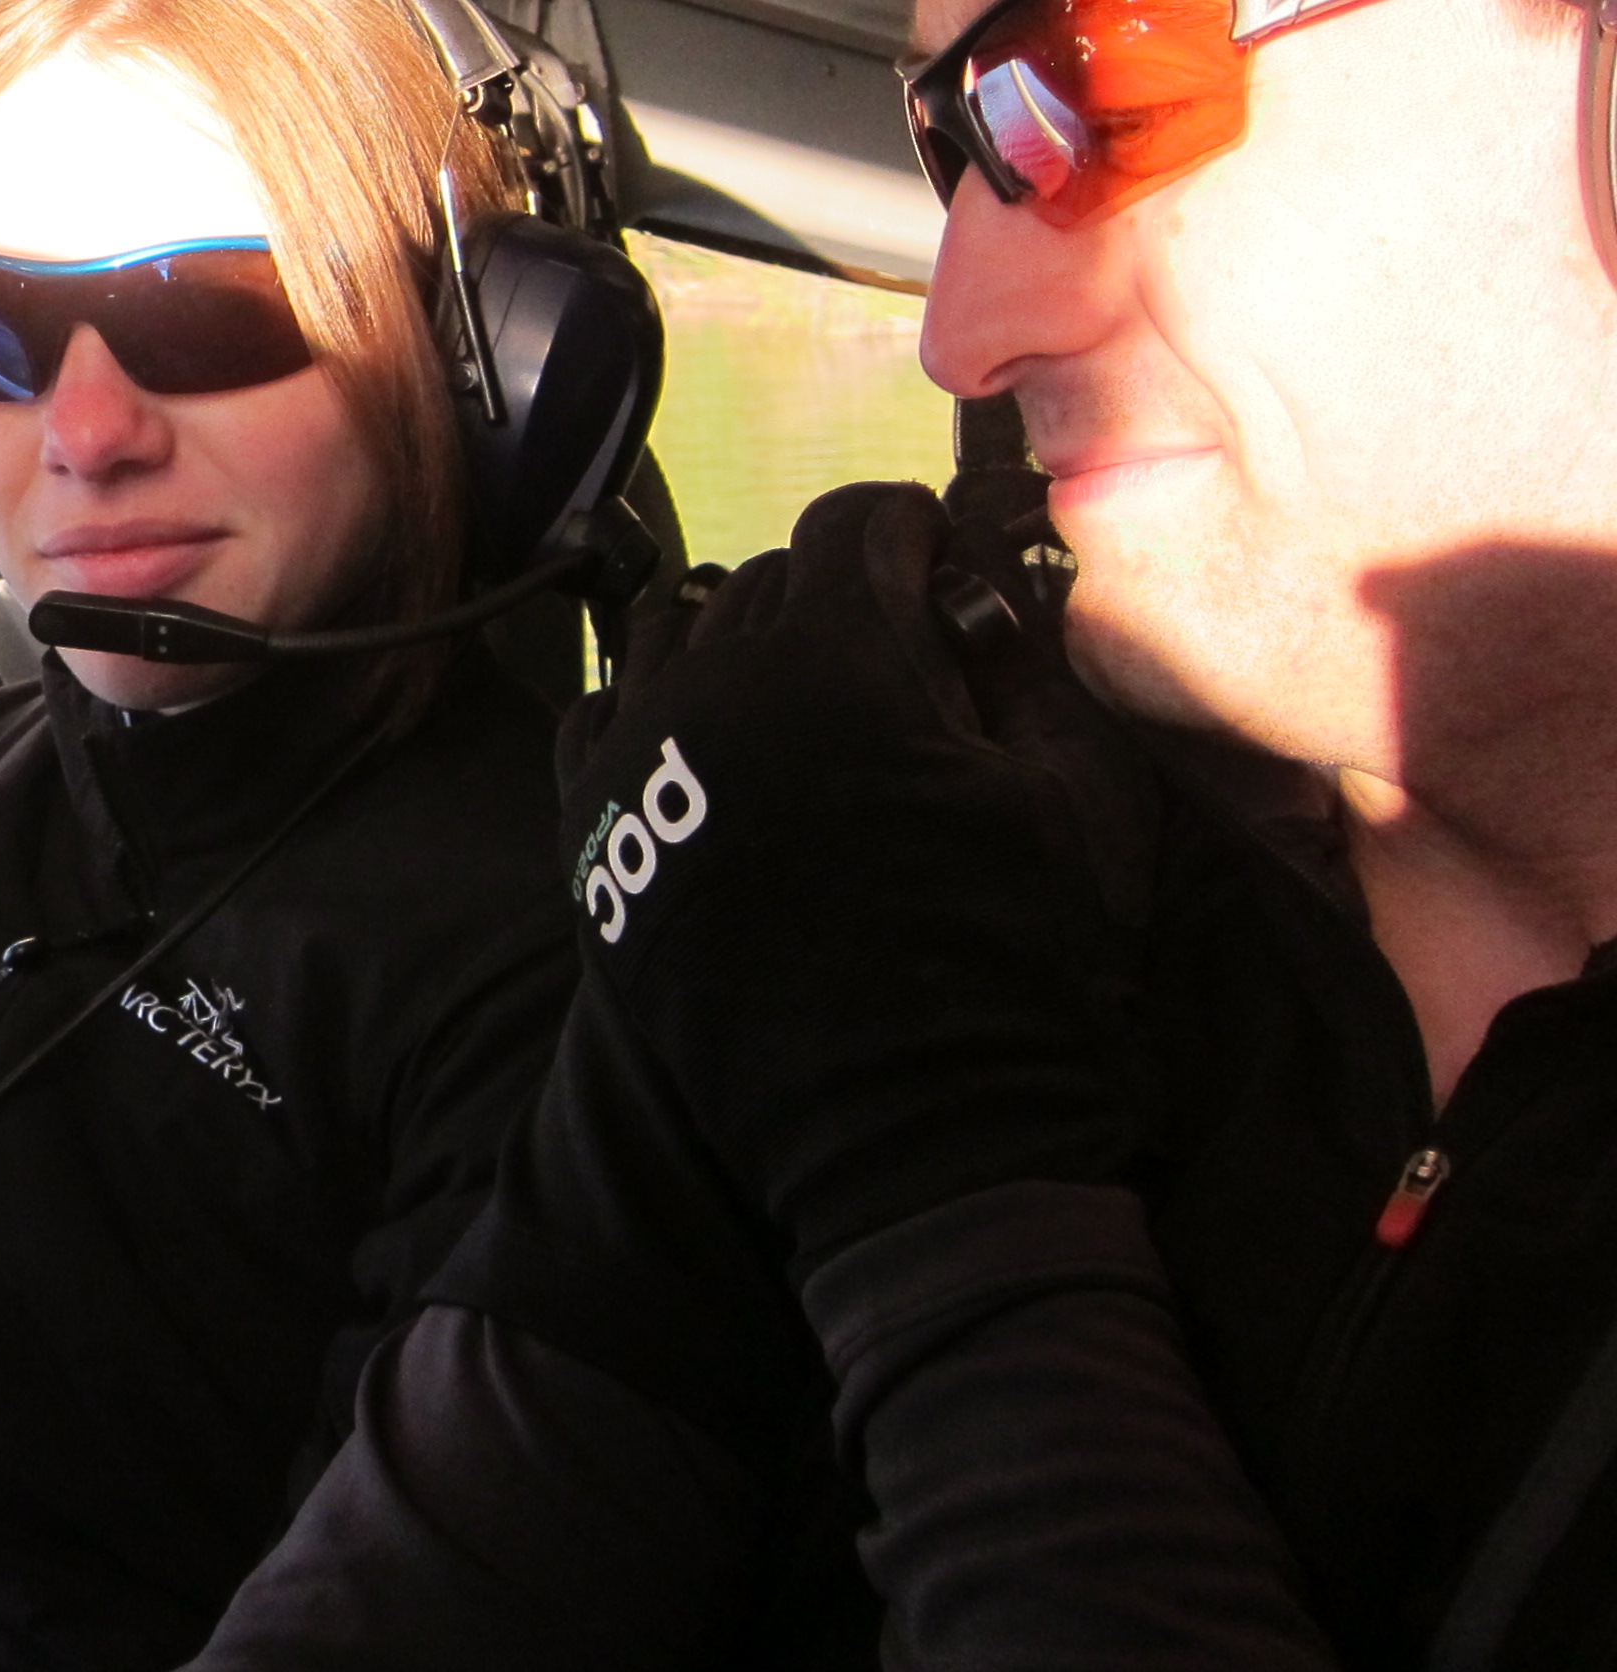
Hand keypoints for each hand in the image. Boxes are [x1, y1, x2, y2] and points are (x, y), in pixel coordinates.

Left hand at [561, 481, 1151, 1273]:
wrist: (915, 1148)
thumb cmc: (1024, 972)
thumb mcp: (1079, 796)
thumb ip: (1025, 661)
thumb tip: (978, 590)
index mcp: (839, 660)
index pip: (855, 523)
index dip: (911, 538)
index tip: (940, 575)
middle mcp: (716, 688)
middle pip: (769, 578)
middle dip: (839, 601)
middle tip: (900, 663)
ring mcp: (639, 760)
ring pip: (681, 634)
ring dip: (747, 650)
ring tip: (814, 714)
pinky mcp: (592, 834)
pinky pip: (608, 712)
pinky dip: (661, 709)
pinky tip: (725, 755)